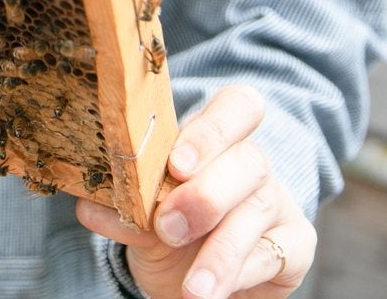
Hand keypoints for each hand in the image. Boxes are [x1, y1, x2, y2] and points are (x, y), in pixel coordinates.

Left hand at [75, 85, 312, 298]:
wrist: (197, 279)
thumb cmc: (169, 230)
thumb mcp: (143, 215)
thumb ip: (124, 205)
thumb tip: (91, 205)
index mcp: (214, 139)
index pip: (236, 107)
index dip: (211, 130)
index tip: (176, 163)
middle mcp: (251, 163)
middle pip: (248, 159)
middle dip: (206, 195)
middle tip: (168, 227)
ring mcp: (276, 201)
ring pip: (257, 211)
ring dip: (220, 252)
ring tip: (191, 288)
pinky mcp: (295, 244)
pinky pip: (277, 254)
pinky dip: (239, 274)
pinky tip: (213, 291)